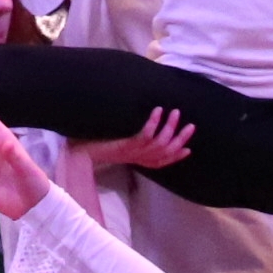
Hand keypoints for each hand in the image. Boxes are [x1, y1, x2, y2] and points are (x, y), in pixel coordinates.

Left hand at [81, 108, 195, 173]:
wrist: (82, 154)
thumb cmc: (99, 148)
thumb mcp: (120, 148)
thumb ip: (132, 144)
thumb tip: (143, 133)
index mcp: (140, 161)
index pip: (164, 161)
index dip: (177, 156)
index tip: (188, 148)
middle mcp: (140, 158)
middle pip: (167, 151)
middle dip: (181, 138)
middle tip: (191, 125)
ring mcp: (135, 153)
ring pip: (160, 142)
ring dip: (170, 126)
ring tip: (176, 112)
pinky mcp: (127, 146)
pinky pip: (145, 135)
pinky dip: (153, 122)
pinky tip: (157, 110)